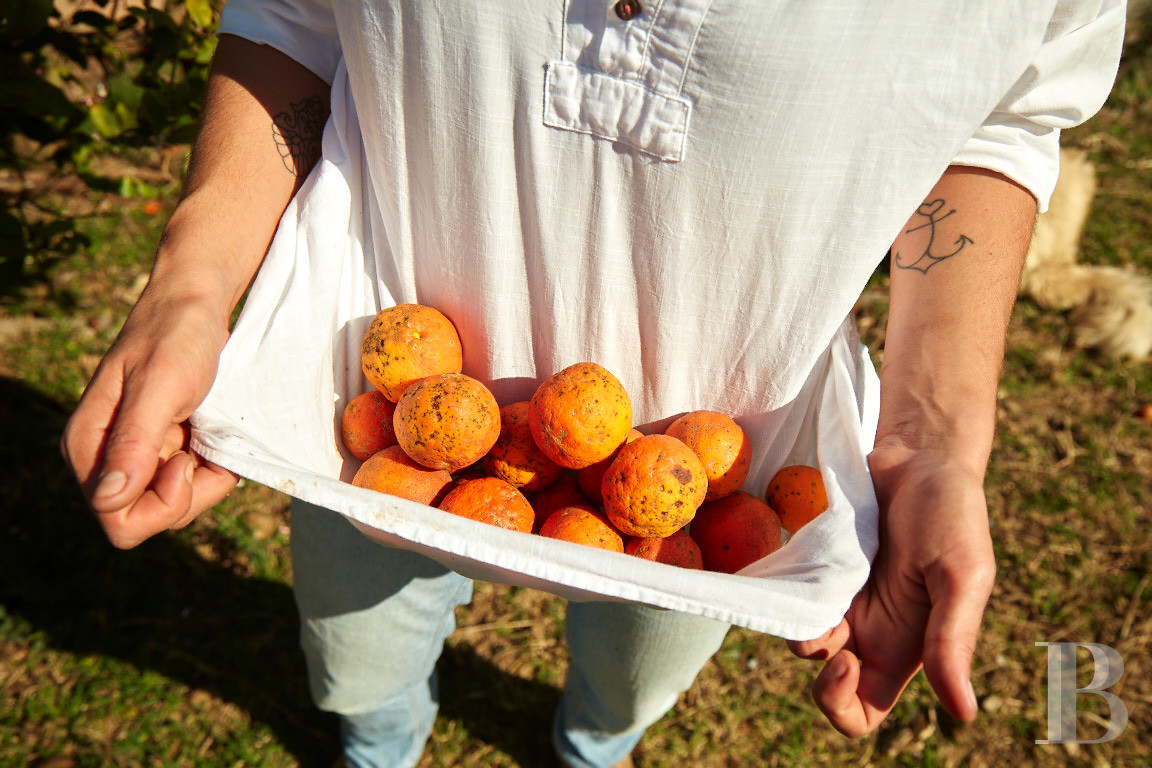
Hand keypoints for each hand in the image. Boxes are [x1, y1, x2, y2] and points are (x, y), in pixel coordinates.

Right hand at [61, 290, 237, 547]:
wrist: (194, 304)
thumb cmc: (176, 335)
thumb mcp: (161, 385)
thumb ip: (134, 441)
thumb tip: (109, 498)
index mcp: (89, 446)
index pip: (117, 518)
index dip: (161, 503)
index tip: (185, 461)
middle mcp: (105, 458)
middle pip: (145, 519)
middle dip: (186, 495)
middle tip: (201, 448)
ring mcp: (134, 456)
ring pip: (171, 508)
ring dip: (202, 481)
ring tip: (210, 437)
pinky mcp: (161, 451)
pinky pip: (187, 487)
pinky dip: (210, 471)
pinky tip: (214, 439)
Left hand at [788, 447, 995, 736]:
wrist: (918, 454)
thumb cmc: (953, 513)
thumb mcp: (962, 575)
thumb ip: (953, 639)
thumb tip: (964, 713)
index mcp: (903, 647)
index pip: (862, 709)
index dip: (844, 706)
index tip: (846, 662)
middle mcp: (863, 630)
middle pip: (820, 683)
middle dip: (813, 671)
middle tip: (824, 629)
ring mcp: (833, 596)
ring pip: (797, 635)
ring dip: (796, 621)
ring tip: (816, 579)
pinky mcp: (811, 563)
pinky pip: (784, 591)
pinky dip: (779, 587)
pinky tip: (791, 562)